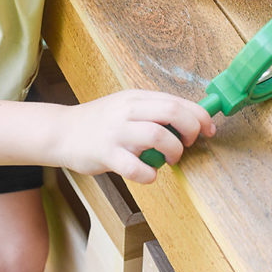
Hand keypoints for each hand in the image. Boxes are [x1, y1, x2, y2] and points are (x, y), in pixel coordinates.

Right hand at [57, 90, 216, 183]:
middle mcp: (128, 111)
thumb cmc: (99, 123)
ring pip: (159, 136)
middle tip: (188, 144)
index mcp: (137, 97)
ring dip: (173, 151)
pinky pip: (136, 168)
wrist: (61, 132)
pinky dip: (150, 175)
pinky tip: (148, 174)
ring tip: (169, 159)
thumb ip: (153, 111)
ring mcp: (117, 132)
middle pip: (173, 113)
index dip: (200, 116)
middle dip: (191, 130)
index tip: (209, 129)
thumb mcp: (126, 107)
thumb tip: (190, 120)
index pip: (177, 101)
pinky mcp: (106, 154)